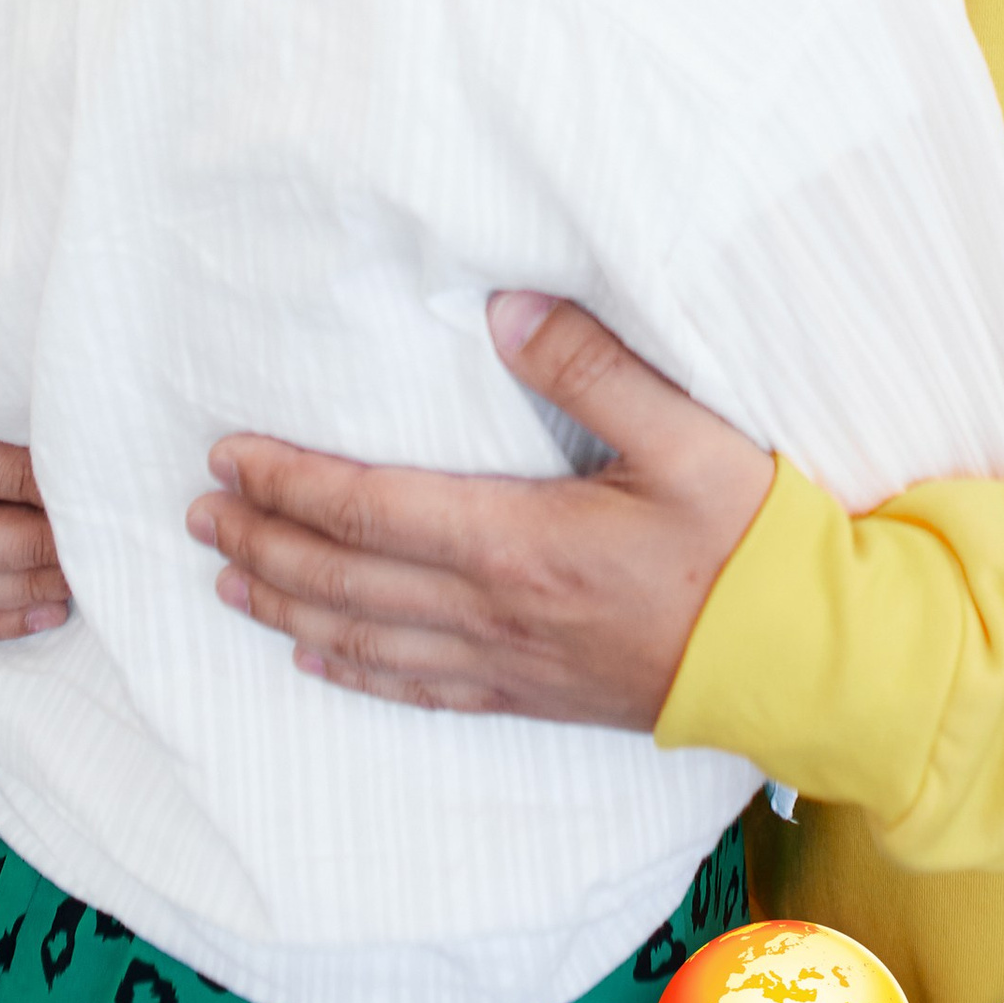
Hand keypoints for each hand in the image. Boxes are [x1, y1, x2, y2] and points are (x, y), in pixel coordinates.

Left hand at [187, 294, 773, 725]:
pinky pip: (418, 687)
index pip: (369, 511)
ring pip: (365, 637)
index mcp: (517, 542)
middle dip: (264, 539)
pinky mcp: (533, 695)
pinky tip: (318, 658)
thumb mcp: (685, 435)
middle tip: (199, 509)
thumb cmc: (749, 543)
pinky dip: (354, 670)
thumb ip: (591, 366)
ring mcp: (509, 663)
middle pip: (346, 578)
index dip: (290, 483)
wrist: (803, 662)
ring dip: (287, 603)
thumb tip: (504, 307)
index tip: (228, 456)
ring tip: (227, 576)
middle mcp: (493, 612)